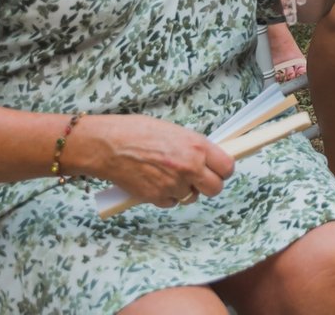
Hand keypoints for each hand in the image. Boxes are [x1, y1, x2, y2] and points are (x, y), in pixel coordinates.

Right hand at [72, 113, 236, 207]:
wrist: (107, 146)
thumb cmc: (137, 132)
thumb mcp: (174, 132)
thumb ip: (193, 147)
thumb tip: (206, 157)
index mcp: (197, 146)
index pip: (227, 166)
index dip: (224, 170)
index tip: (219, 169)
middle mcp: (190, 167)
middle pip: (216, 188)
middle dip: (209, 184)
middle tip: (200, 178)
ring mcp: (173, 185)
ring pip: (192, 197)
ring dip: (186, 190)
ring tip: (170, 176)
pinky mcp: (157, 198)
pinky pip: (172, 202)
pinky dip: (167, 196)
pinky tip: (156, 182)